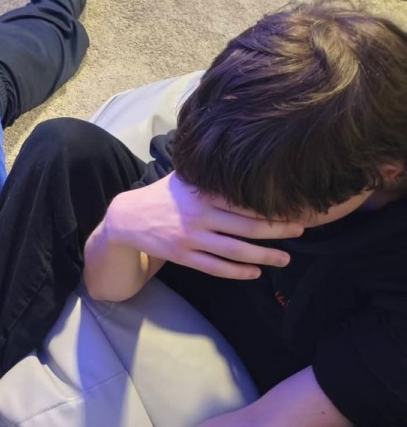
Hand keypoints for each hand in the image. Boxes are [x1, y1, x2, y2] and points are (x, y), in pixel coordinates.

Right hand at [107, 173, 303, 278]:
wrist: (127, 217)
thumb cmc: (163, 194)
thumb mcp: (184, 176)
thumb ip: (211, 173)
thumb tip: (246, 154)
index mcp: (202, 192)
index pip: (245, 200)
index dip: (272, 205)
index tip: (295, 206)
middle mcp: (198, 215)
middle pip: (247, 226)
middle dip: (278, 230)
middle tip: (301, 230)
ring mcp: (190, 238)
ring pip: (235, 251)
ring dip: (264, 256)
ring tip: (285, 259)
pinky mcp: (182, 256)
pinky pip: (215, 267)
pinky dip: (237, 271)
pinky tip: (255, 272)